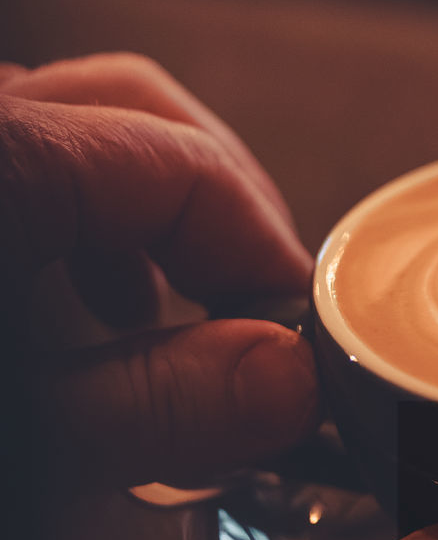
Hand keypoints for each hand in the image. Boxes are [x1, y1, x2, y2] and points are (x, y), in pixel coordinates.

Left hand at [1, 54, 319, 485]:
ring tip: (182, 310)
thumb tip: (288, 377)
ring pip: (81, 122)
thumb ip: (151, 403)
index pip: (187, 163)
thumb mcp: (24, 434)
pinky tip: (93, 300)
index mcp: (2, 161)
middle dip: (223, 210)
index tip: (307, 333)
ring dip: (155, 212)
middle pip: (138, 105)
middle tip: (262, 313)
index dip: (268, 251)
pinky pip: (31, 153)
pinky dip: (85, 216)